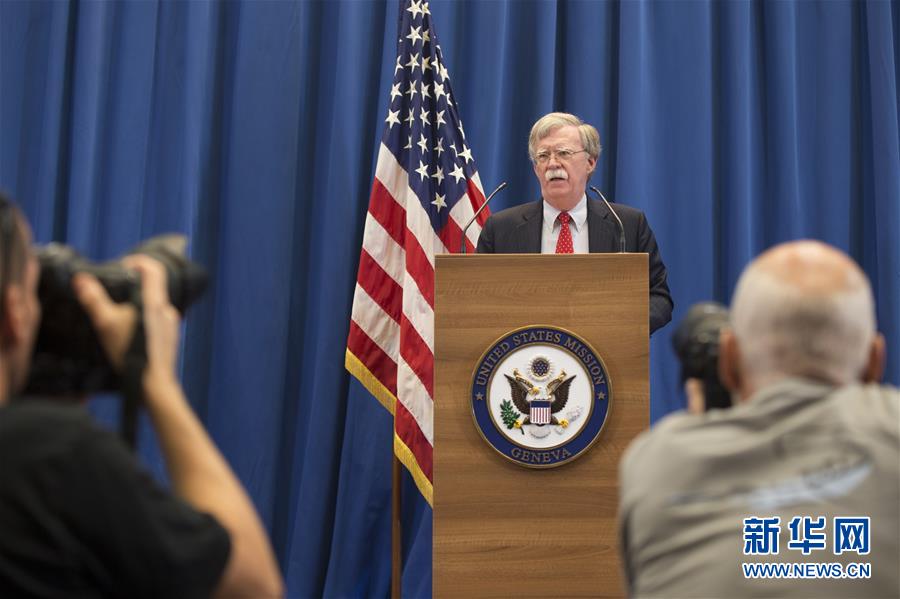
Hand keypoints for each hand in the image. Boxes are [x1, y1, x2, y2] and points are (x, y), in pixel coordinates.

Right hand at [72, 255, 180, 382]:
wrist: (152, 384)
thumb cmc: (130, 352)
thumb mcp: (105, 323)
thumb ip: (93, 299)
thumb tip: (80, 279)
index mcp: (154, 301)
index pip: (153, 268)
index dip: (138, 262)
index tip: (122, 266)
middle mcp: (167, 309)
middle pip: (153, 286)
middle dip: (132, 285)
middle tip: (113, 291)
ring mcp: (171, 324)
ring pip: (154, 305)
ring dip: (137, 304)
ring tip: (117, 314)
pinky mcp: (170, 338)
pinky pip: (157, 320)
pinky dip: (143, 320)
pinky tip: (128, 333)